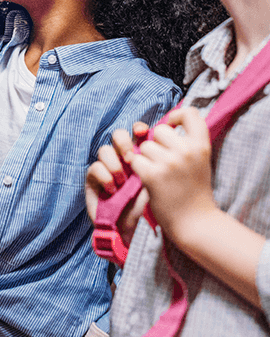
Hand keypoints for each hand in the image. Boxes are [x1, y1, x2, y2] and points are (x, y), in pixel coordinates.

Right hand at [85, 122, 149, 246]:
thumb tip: (155, 145)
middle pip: (118, 135)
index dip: (138, 128)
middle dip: (123, 141)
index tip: (143, 132)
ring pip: (105, 150)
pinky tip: (113, 190)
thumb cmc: (146, 209)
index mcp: (139, 156)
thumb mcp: (154, 184)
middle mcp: (122, 159)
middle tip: (130, 157)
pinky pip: (94, 167)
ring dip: (114, 163)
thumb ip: (153, 164)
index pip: (136, 134)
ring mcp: (106, 168)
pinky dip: (104, 176)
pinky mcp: (92, 180)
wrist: (131, 233)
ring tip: (122, 181)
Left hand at [129, 107, 216, 244]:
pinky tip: (150, 181)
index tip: (172, 128)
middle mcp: (186, 151)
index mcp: (201, 145)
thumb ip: (188, 141)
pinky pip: (136, 161)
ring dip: (147, 159)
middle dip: (157, 144)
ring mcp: (169, 163)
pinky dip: (139, 170)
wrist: (195, 223)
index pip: (190, 112)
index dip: (177, 115)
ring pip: (144, 146)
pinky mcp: (152, 175)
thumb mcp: (200, 160)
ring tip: (160, 175)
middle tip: (165, 163)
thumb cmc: (195, 190)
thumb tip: (166, 122)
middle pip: (159, 130)